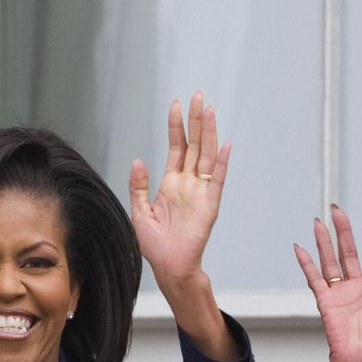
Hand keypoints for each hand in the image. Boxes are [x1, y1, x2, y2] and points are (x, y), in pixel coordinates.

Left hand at [129, 92, 237, 358]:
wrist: (169, 266)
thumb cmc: (155, 244)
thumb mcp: (140, 211)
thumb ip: (139, 186)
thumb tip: (137, 161)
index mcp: (171, 183)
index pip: (176, 147)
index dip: (176, 126)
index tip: (177, 104)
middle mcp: (188, 183)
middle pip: (194, 144)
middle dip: (196, 120)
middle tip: (198, 95)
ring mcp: (201, 191)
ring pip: (206, 155)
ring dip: (208, 133)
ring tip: (209, 110)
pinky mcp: (210, 204)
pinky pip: (217, 179)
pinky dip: (221, 162)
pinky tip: (224, 144)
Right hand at [294, 205, 361, 361]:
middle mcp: (356, 288)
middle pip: (349, 252)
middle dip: (343, 231)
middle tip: (337, 211)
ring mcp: (340, 293)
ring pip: (330, 261)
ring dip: (324, 242)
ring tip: (319, 223)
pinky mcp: (325, 301)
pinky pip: (314, 278)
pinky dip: (306, 264)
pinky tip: (301, 248)